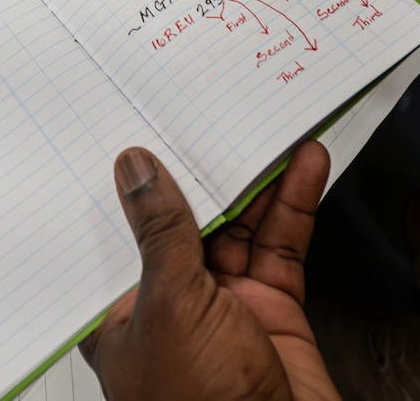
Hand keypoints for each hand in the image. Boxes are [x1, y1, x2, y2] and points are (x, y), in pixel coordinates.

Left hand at [83, 143, 339, 400]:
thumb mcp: (171, 307)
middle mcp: (168, 303)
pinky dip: (294, 203)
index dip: (126, 180)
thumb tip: (135, 168)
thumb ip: (160, 233)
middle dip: (198, 167)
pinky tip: (304, 164)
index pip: (115, 230)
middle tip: (206, 107)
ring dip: (255, 177)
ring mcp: (222, 304)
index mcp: (119, 311)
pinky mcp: (270, 308)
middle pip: (182, 218)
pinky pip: (280, 244)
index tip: (131, 123)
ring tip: (264, 122)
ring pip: (237, 224)